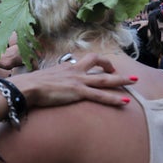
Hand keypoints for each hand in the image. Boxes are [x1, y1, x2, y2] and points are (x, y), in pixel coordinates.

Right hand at [9, 53, 136, 107]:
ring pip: (105, 79)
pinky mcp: (79, 92)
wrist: (27, 87)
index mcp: (66, 66)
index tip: (102, 67)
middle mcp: (75, 70)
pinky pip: (100, 95)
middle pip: (98, 62)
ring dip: (121, 79)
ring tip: (135, 81)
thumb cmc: (31, 85)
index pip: (85, 60)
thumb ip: (51, 78)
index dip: (96, 62)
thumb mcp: (44, 77)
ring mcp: (78, 81)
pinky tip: (125, 102)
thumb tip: (49, 83)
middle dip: (112, 66)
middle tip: (124, 72)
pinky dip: (114, 99)